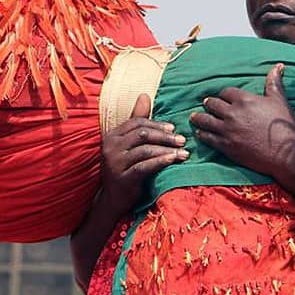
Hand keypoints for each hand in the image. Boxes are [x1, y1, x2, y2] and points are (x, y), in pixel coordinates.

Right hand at [98, 93, 187, 215]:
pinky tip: (173, 160)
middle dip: (165, 136)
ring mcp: (115, 163)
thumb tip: (145, 95)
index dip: (156, 124)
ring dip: (167, 149)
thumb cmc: (124, 169)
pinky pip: (145, 166)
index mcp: (112, 135)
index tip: (174, 128)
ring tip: (183, 152)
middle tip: (182, 139)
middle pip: (142, 134)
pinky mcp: (122, 178)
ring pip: (145, 150)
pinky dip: (161, 162)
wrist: (112, 200)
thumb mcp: (128, 145)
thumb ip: (137, 121)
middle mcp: (110, 147)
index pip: (137, 122)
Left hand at [190, 64, 294, 184]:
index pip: (226, 92)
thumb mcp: (279, 100)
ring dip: (199, 118)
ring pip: (205, 120)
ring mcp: (227, 130)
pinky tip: (200, 133)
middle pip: (212, 104)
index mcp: (244, 99)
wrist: (287, 153)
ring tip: (194, 117)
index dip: (224, 95)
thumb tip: (278, 66)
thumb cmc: (285, 125)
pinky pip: (207, 137)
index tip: (223, 97)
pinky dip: (202, 134)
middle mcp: (232, 113)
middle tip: (206, 104)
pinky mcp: (226, 146)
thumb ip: (274, 82)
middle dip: (209, 104)